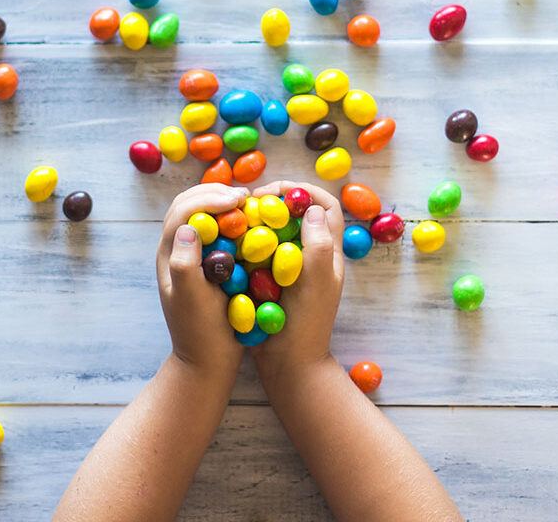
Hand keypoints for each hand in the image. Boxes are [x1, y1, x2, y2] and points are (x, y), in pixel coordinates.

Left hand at [156, 183, 249, 378]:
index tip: (237, 199)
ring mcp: (191, 256)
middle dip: (214, 192)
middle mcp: (177, 251)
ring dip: (222, 202)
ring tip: (248, 203)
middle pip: (188, 205)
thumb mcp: (192, 300)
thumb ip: (185, 265)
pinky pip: (216, 230)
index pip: (183, 212)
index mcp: (169, 255)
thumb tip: (189, 228)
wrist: (207, 362)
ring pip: (201, 215)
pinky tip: (251, 222)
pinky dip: (231, 219)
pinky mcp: (208, 264)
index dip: (208, 199)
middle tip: (244, 195)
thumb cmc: (201, 332)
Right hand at [245, 180, 345, 384]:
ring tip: (236, 218)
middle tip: (248, 202)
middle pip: (297, 214)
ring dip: (257, 221)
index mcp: (329, 253)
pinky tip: (229, 243)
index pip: (324, 206)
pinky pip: (259, 252)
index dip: (302, 191)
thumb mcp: (317, 283)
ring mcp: (290, 269)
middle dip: (274, 201)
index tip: (274, 190)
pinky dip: (246, 243)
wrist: (290, 366)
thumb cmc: (306, 325)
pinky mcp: (271, 281)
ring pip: (276, 231)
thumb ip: (318, 245)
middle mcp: (311, 256)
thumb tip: (312, 208)